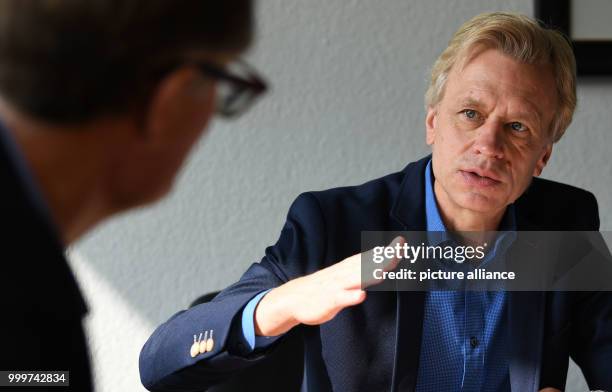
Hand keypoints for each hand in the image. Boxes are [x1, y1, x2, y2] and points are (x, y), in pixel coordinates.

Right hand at [254, 237, 404, 335]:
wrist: (294, 298)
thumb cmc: (324, 287)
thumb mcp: (346, 276)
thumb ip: (364, 270)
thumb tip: (384, 263)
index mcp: (350, 267)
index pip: (371, 256)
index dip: (388, 250)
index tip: (404, 242)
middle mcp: (345, 273)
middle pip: (368, 263)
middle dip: (385, 257)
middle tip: (402, 248)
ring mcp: (337, 285)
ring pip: (356, 278)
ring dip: (371, 273)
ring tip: (385, 269)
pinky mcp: (329, 300)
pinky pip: (341, 298)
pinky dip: (351, 296)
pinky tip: (361, 295)